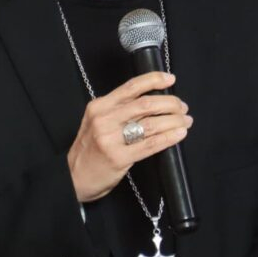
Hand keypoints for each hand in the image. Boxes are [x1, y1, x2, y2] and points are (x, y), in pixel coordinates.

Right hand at [66, 71, 192, 202]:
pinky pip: (150, 144)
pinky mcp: (119, 158)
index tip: (170, 79)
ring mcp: (110, 139)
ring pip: (150, 123)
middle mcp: (104, 119)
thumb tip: (151, 101)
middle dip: (170, 103)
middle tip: (182, 107)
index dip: (153, 80)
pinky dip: (168, 137)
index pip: (130, 87)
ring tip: (185, 121)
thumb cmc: (89, 149)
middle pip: (145, 104)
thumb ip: (118, 110)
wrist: (72, 178)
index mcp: (99, 106)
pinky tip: (179, 134)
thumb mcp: (96, 122)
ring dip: (173, 120)